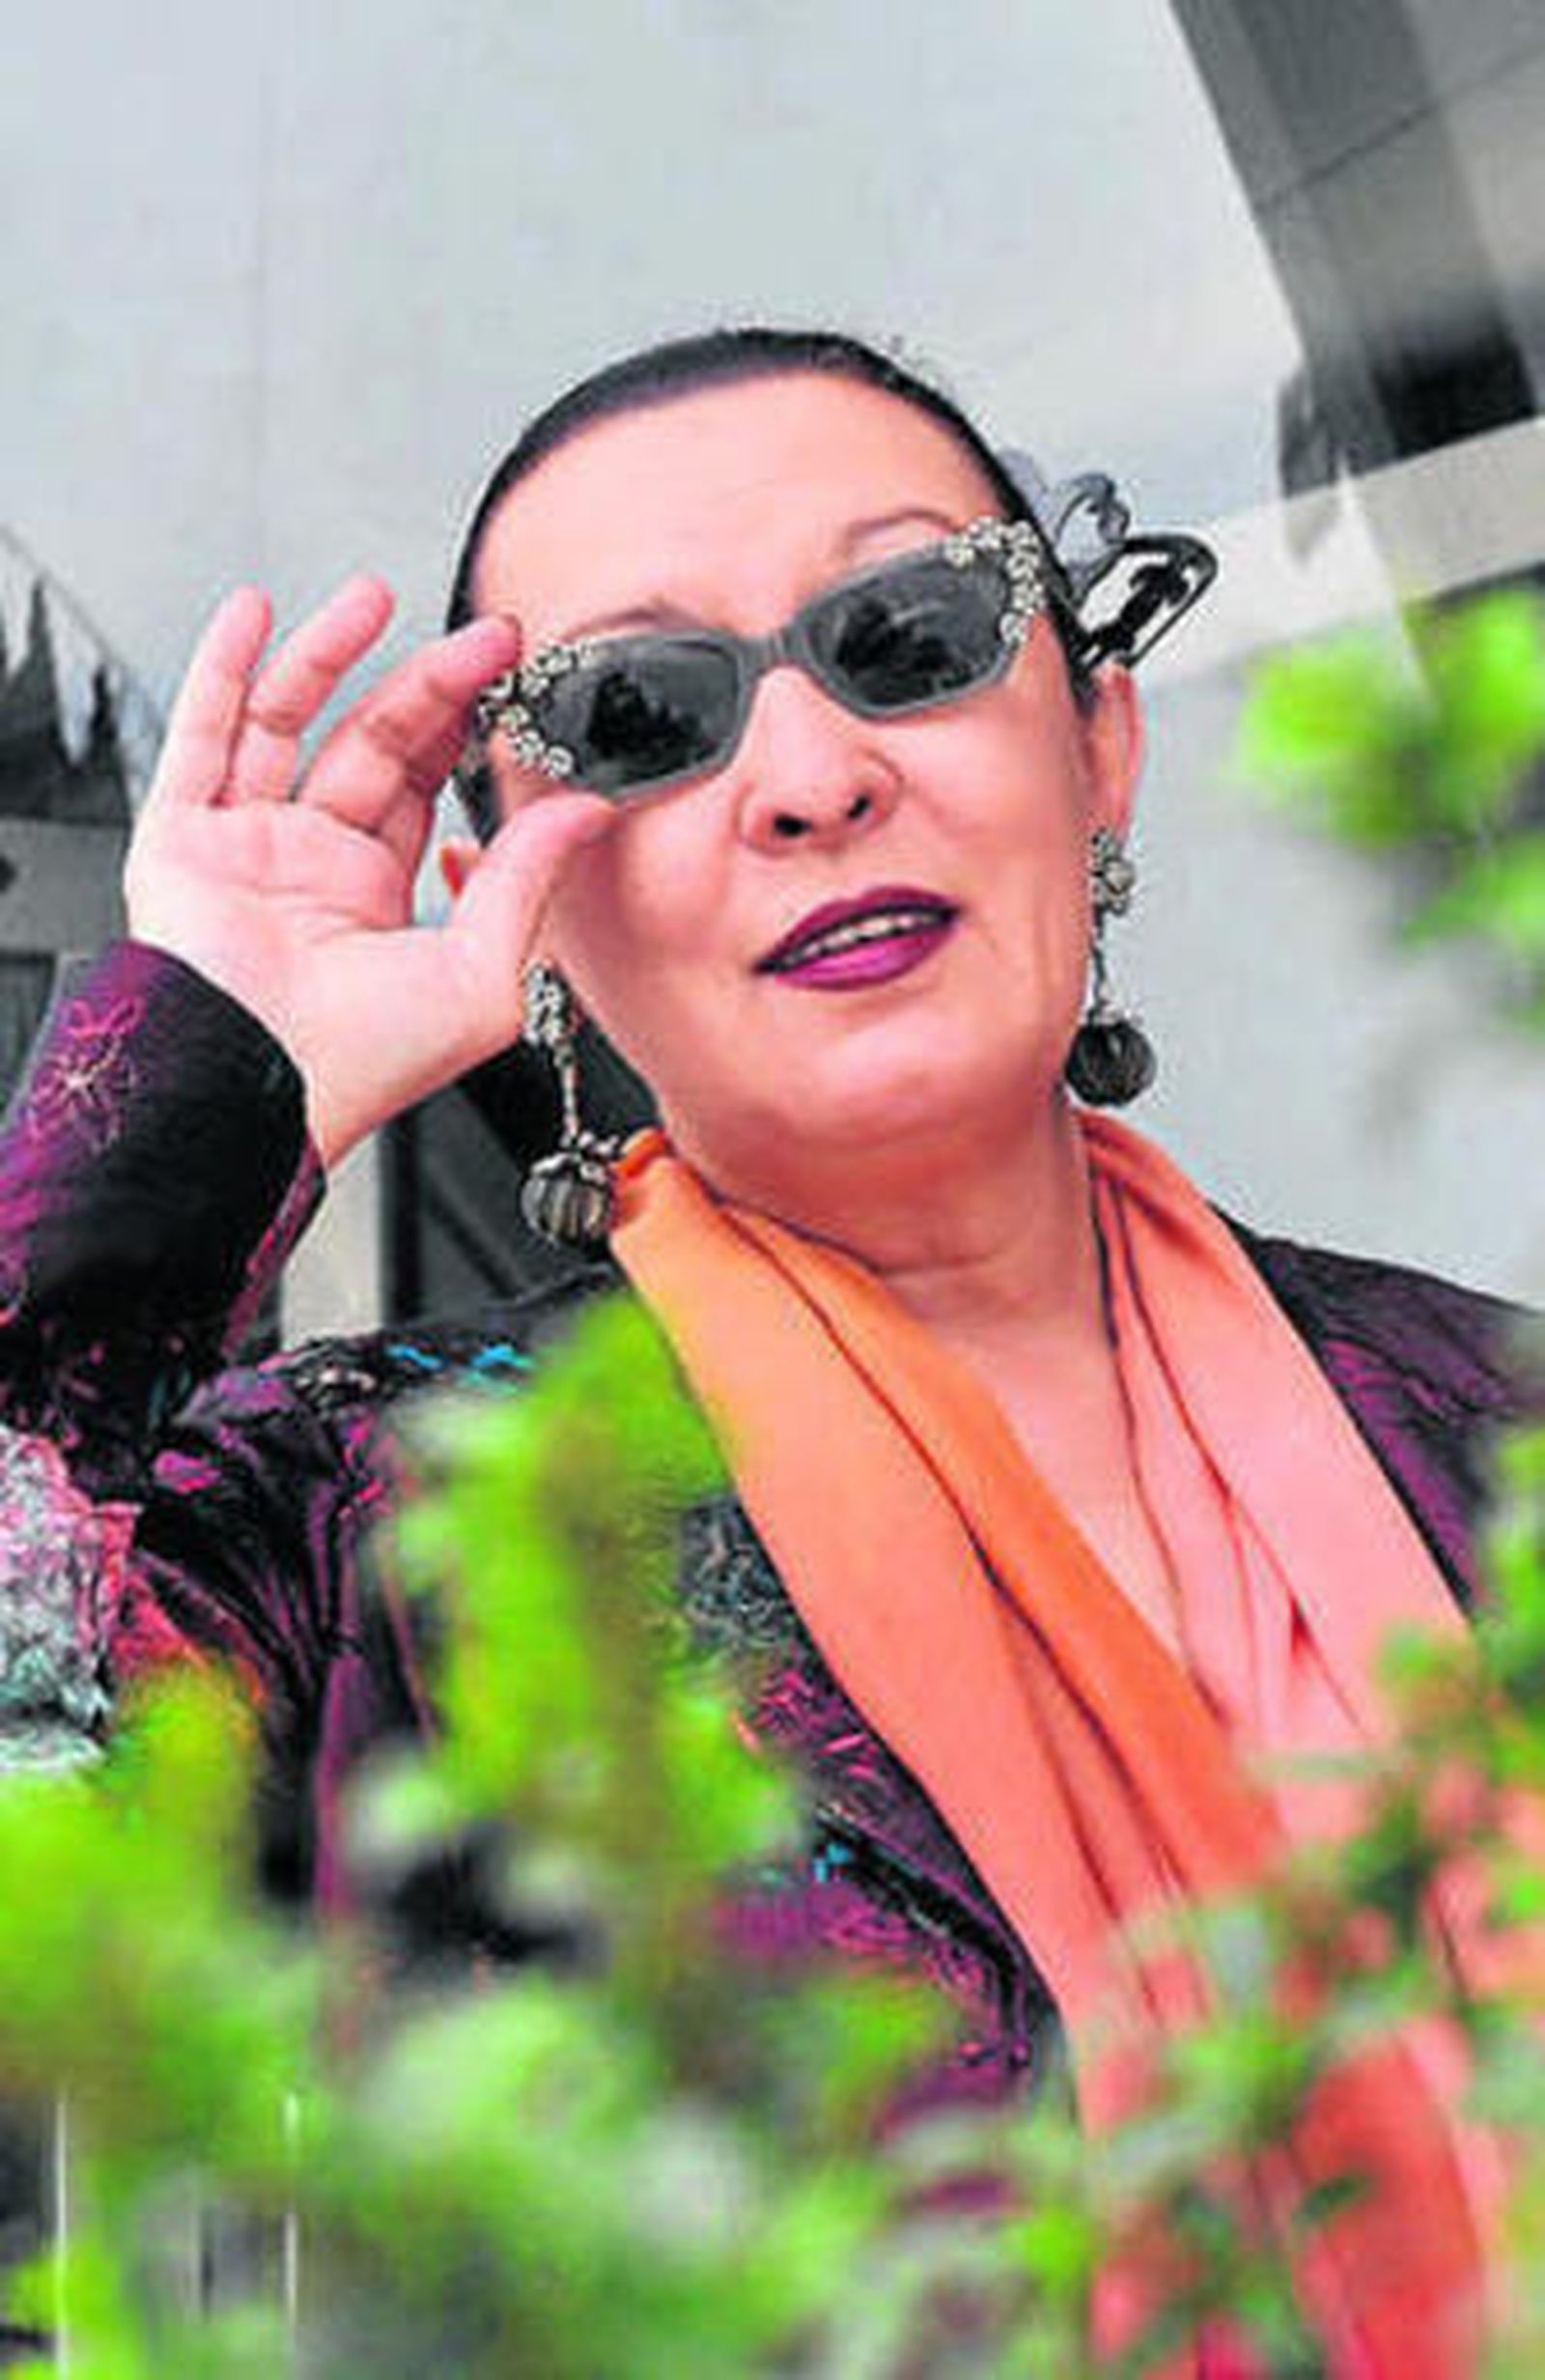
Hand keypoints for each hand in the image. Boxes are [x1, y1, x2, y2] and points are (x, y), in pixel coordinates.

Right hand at [125, 577, 613, 1167]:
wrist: (266, 1085)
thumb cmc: (364, 1064)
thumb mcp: (484, 973)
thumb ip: (529, 881)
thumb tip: (586, 811)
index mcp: (374, 906)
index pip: (422, 795)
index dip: (464, 737)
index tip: (512, 687)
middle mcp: (309, 871)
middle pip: (368, 748)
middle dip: (427, 685)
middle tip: (485, 637)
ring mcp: (246, 849)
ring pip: (286, 726)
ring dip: (330, 656)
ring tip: (378, 597)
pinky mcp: (184, 838)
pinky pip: (201, 734)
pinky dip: (223, 668)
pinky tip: (257, 614)